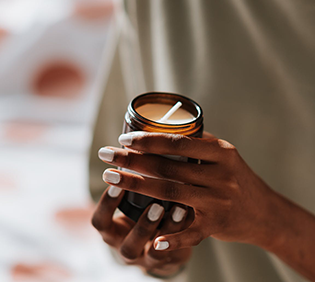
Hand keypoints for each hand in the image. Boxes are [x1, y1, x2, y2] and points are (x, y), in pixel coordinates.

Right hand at [91, 186, 191, 276]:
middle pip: (128, 242)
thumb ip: (132, 179)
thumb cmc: (141, 211)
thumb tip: (138, 138)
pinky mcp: (168, 260)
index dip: (107, 204)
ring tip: (180, 208)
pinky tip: (190, 217)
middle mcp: (126, 246)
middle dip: (140, 222)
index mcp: (113, 230)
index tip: (117, 180)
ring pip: (152, 254)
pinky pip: (175, 254)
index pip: (101, 221)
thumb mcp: (130, 201)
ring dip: (168, 231)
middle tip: (155, 203)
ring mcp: (147, 257)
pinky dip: (182, 240)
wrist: (159, 244)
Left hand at [98, 132, 277, 252]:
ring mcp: (219, 201)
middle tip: (106, 154)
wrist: (264, 211)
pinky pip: (189, 232)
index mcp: (222, 152)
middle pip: (168, 167)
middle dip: (132, 160)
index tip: (124, 138)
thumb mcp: (224, 155)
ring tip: (111, 177)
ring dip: (136, 185)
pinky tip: (151, 241)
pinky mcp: (216, 226)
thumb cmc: (236, 176)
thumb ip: (197, 144)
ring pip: (170, 193)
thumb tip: (162, 129)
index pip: (178, 143)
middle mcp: (221, 175)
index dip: (148, 140)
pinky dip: (170, 238)